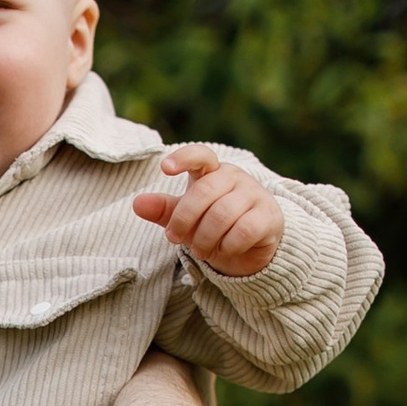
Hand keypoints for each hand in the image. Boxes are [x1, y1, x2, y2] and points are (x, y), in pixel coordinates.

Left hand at [131, 147, 286, 279]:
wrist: (250, 247)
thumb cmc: (213, 225)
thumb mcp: (186, 218)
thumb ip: (165, 210)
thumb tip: (137, 203)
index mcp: (212, 172)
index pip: (201, 155)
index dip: (184, 158)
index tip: (166, 168)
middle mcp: (234, 177)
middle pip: (204, 192)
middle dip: (185, 219)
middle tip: (176, 239)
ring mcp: (254, 195)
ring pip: (223, 214)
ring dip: (205, 239)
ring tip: (200, 251)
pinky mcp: (268, 217)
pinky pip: (243, 230)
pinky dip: (228, 246)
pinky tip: (225, 250)